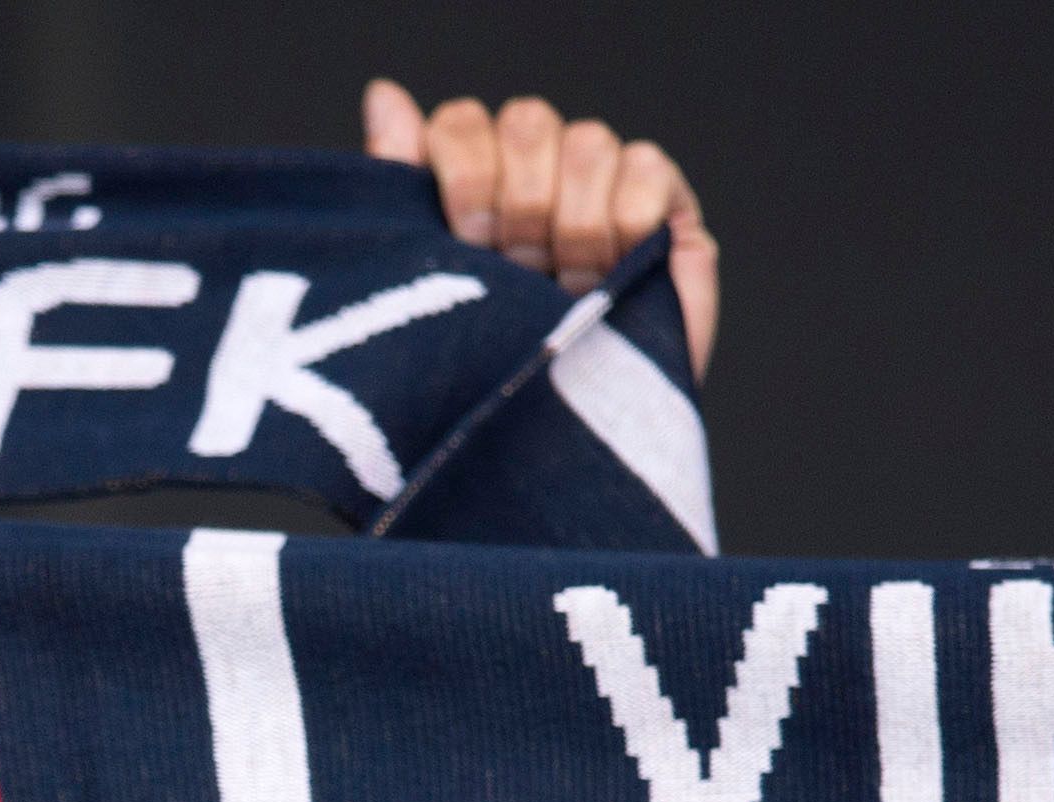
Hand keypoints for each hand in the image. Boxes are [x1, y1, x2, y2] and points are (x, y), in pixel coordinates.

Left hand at [364, 78, 717, 383]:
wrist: (569, 456)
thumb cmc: (495, 375)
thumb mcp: (432, 283)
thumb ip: (404, 185)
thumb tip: (385, 95)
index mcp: (478, 181)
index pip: (464, 122)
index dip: (466, 178)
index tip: (472, 246)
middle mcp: (542, 173)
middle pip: (527, 121)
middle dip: (519, 207)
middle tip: (524, 276)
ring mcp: (606, 185)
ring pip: (588, 141)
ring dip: (574, 226)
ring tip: (571, 291)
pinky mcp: (668, 209)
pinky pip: (646, 166)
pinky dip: (626, 222)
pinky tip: (615, 276)